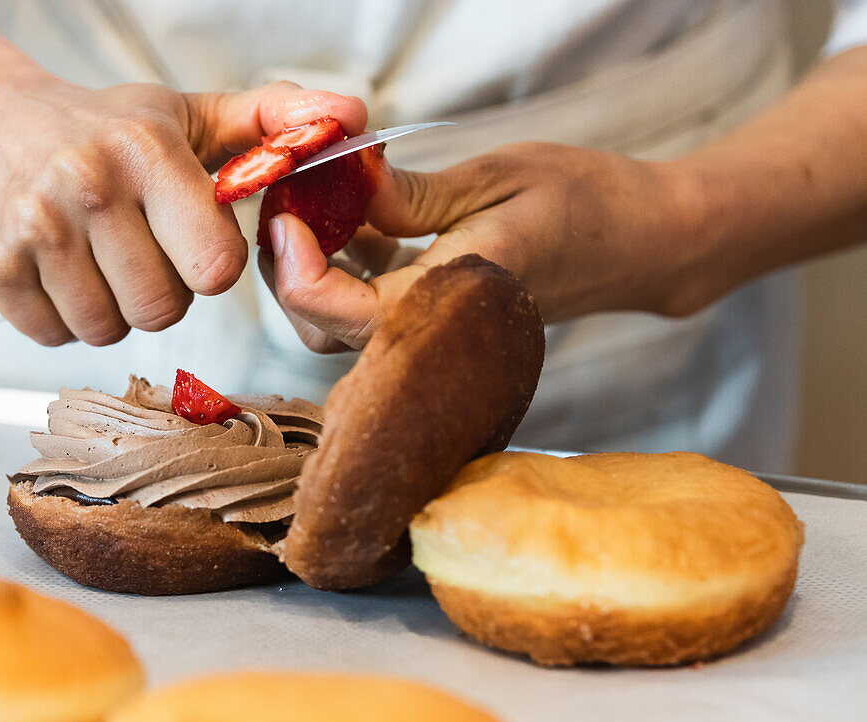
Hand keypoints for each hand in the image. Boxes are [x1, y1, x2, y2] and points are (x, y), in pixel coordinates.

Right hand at [0, 67, 365, 345]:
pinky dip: (63, 317)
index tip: (194, 244)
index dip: (213, 267)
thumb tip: (354, 120)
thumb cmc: (98, 125)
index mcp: (147, 151)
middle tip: (141, 251)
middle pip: (164, 310)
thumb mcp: (187, 114)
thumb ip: (275, 123)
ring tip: (98, 258)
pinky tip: (59, 271)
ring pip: (109, 330)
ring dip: (113, 308)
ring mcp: (35, 230)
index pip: (216, 266)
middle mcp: (89, 187)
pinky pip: (55, 336)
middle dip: (163, 292)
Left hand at [259, 142, 703, 352]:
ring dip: (322, 275)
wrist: (643, 243)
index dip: (299, 273)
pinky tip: (366, 227)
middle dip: (296, 273)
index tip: (286, 217)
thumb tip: (346, 195)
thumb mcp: (497, 177)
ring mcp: (444, 336)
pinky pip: (378, 317)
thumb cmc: (586, 201)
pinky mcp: (445, 326)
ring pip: (348, 330)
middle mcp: (445, 331)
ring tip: (326, 211)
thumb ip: (414, 197)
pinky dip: (354, 277)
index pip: (347, 315)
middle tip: (292, 207)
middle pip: (331, 332)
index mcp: (458, 294)